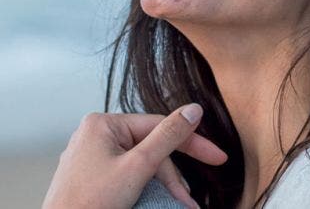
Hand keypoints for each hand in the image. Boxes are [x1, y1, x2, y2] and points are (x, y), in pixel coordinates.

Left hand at [42, 104, 227, 208]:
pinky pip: (126, 175)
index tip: (218, 157)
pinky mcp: (91, 177)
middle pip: (150, 149)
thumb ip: (168, 136)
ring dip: (160, 187)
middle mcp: (95, 135)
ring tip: (175, 205)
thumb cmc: (91, 202)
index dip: (192, 143)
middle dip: (171, 178)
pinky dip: (143, 189)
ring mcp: (92, 157)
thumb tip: (193, 110)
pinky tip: (156, 201)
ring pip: (140, 165)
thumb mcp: (138, 166)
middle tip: (188, 201)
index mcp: (103, 123)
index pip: (159, 125)